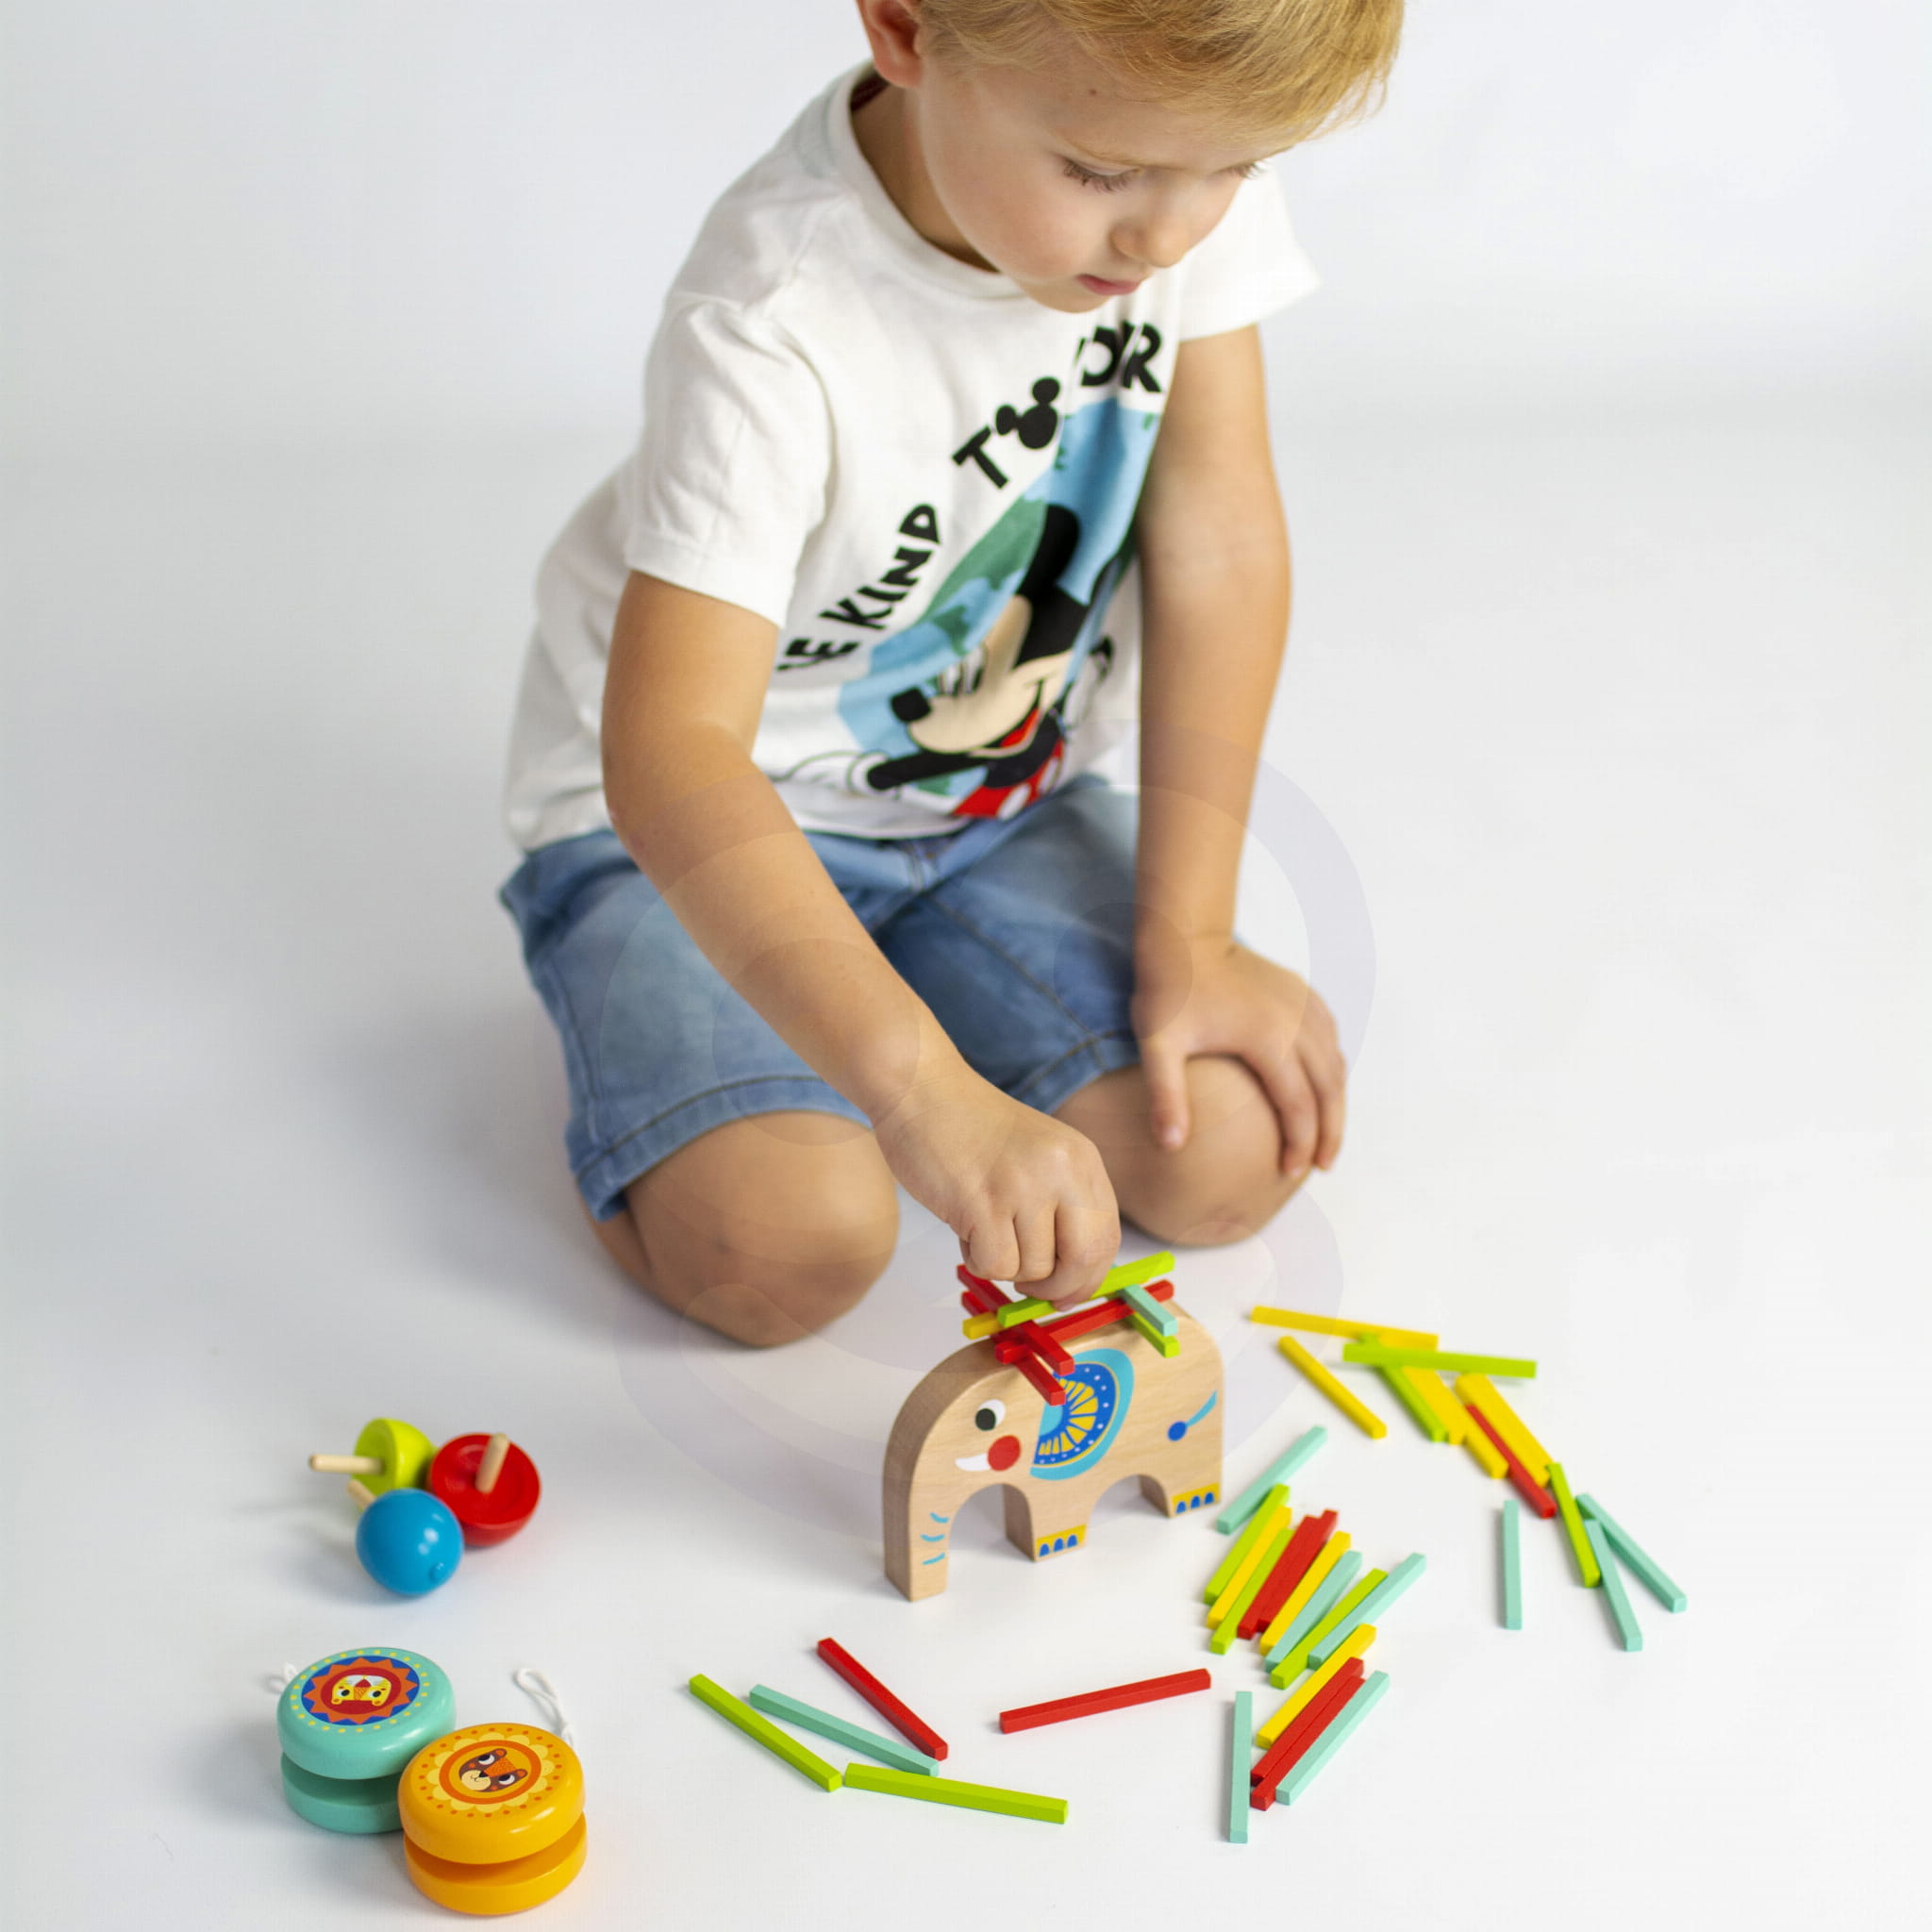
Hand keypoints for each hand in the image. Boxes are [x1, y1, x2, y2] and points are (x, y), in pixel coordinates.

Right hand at [871, 1060, 1120, 1305]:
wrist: (921, 1089)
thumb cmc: (970, 1129)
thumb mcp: (1039, 1156)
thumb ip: (1061, 1206)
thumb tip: (1071, 1281)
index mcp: (1081, 1159)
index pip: (1108, 1237)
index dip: (1088, 1277)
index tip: (1066, 1293)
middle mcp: (1061, 1170)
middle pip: (1082, 1260)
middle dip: (1056, 1288)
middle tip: (1029, 1287)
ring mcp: (1023, 1186)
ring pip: (1034, 1269)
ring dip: (1004, 1265)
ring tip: (982, 1228)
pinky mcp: (982, 1203)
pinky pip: (995, 1265)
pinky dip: (977, 1259)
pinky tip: (965, 1229)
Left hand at [1131, 937, 1345, 1178]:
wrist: (1184, 933)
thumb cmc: (1168, 989)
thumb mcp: (1157, 1045)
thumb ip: (1165, 1097)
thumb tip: (1170, 1147)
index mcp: (1268, 1038)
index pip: (1298, 1105)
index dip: (1300, 1143)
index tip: (1290, 1172)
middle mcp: (1296, 1022)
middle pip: (1330, 1089)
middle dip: (1331, 1132)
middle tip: (1322, 1167)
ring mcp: (1303, 1004)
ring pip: (1336, 1063)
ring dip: (1337, 1102)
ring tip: (1327, 1136)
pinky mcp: (1301, 992)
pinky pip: (1330, 1036)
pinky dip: (1334, 1067)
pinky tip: (1323, 1086)